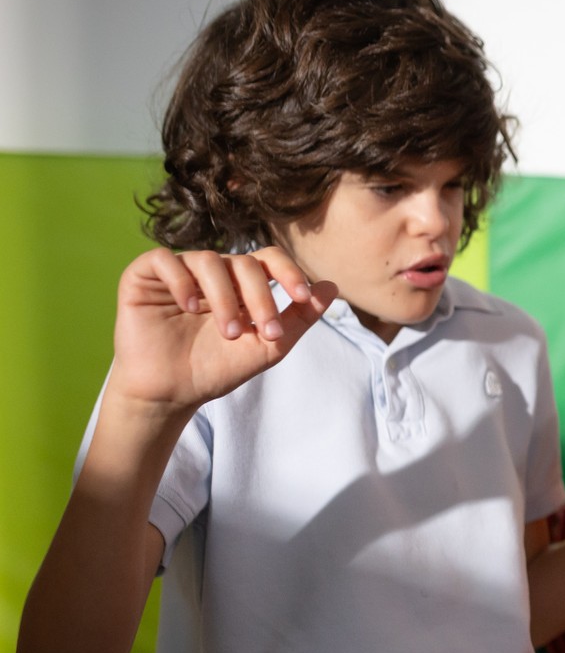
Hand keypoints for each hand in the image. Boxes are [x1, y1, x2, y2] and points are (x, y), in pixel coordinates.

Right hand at [106, 247, 336, 414]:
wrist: (172, 393)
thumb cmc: (218, 369)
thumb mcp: (268, 346)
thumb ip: (300, 317)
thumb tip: (332, 286)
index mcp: (242, 284)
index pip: (269, 260)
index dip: (289, 272)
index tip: (302, 297)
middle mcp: (212, 273)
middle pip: (244, 262)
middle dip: (260, 297)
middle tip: (264, 333)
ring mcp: (178, 272)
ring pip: (208, 260)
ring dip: (225, 298)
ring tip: (229, 333)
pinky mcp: (143, 277)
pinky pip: (163, 259)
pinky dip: (181, 280)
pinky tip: (189, 307)